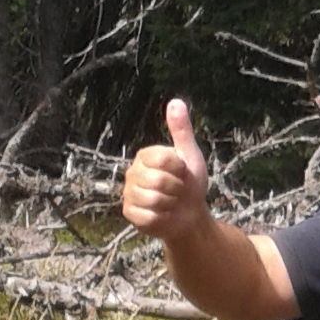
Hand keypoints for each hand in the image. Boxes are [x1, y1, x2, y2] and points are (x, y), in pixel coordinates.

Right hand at [121, 99, 210, 241]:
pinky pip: (149, 216)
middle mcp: (133, 172)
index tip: (182, 172)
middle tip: (178, 190)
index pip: (163, 159)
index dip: (180, 169)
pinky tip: (163, 214)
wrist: (190, 215)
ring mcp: (129, 193)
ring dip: (171, 204)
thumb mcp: (190, 156)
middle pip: (158, 181)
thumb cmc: (190, 184)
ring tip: (171, 202)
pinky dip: (162, 218)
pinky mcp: (129, 213)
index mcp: (146, 155)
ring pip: (154, 199)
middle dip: (177, 188)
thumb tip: (175, 101)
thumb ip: (182, 131)